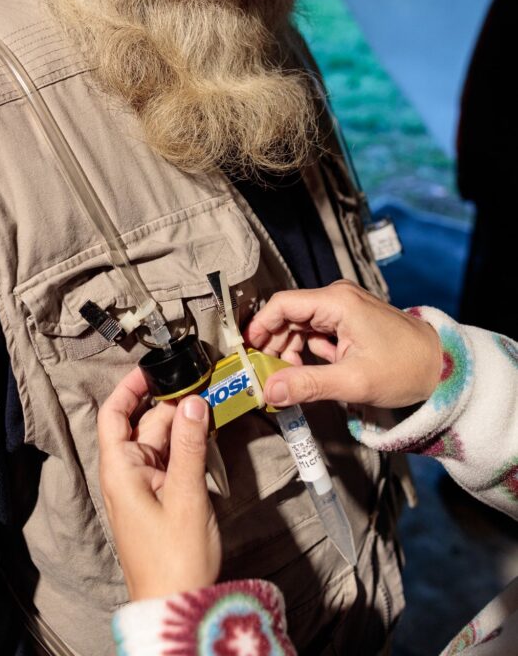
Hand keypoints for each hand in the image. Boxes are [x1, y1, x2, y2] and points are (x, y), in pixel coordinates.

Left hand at [97, 366, 221, 600]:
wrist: (175, 605)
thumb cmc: (172, 560)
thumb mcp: (186, 496)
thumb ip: (190, 446)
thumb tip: (193, 403)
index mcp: (120, 470)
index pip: (114, 415)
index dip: (130, 389)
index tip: (153, 369)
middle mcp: (127, 474)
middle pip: (144, 425)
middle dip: (170, 404)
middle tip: (200, 384)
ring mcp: (144, 487)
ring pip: (161, 442)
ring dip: (183, 425)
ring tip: (210, 403)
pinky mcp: (161, 499)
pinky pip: (171, 461)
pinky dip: (187, 447)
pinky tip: (206, 435)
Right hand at [245, 280, 442, 408]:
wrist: (443, 367)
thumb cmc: (405, 368)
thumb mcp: (352, 381)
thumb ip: (307, 384)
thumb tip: (269, 391)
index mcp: (337, 302)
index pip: (282, 305)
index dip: (260, 327)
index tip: (247, 353)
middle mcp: (337, 298)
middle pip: (288, 316)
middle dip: (274, 346)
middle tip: (267, 377)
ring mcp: (343, 308)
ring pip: (299, 326)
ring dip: (290, 352)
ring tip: (289, 381)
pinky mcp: (349, 321)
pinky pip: (315, 332)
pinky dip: (306, 352)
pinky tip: (308, 375)